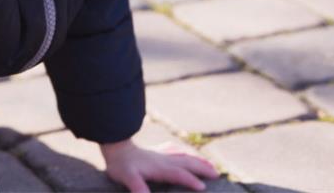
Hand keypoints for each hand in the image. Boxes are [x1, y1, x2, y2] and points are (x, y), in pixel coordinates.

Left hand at [100, 138, 219, 192]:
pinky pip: (177, 152)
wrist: (115, 147)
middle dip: (203, 168)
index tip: (204, 187)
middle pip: (188, 163)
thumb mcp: (127, 178)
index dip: (191, 180)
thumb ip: (138, 187)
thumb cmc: (121, 166)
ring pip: (185, 156)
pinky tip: (188, 155)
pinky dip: (187, 155)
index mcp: (160, 167)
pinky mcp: (158, 152)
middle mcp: (165, 159)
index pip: (179, 174)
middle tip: (218, 174)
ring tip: (211, 165)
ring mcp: (162, 154)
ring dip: (199, 161)